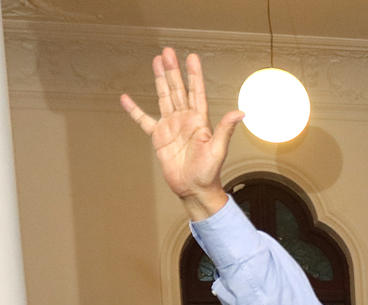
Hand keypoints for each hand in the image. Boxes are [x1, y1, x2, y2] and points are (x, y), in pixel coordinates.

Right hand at [120, 48, 240, 220]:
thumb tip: (241, 112)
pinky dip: (134, 110)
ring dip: (160, 80)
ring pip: (164, 97)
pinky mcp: (159, 137)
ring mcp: (171, 126)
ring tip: (156, 61)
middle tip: (167, 52)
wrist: (194, 189)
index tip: (192, 57)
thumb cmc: (209, 172)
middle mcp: (185, 119)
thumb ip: (226, 129)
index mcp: (199, 120)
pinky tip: (126, 99)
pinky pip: (144, 120)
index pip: (196, 92)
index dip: (194, 75)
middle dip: (173, 70)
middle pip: (178, 89)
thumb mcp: (218, 149)